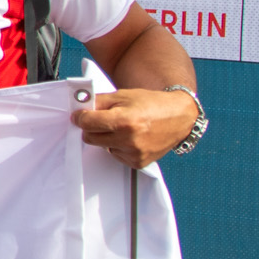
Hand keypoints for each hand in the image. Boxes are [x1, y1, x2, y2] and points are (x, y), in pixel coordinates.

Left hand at [72, 89, 200, 168]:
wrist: (178, 117)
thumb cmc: (152, 104)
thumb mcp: (123, 95)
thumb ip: (99, 101)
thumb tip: (79, 107)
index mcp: (123, 120)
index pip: (87, 123)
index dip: (80, 117)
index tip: (80, 115)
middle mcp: (129, 140)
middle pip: (90, 138)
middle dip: (92, 128)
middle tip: (103, 120)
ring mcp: (134, 153)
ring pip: (102, 147)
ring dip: (107, 138)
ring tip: (124, 128)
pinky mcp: (138, 163)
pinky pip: (116, 155)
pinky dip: (118, 147)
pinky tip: (131, 137)